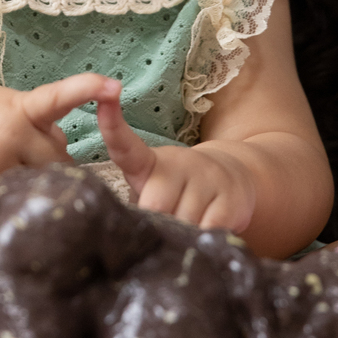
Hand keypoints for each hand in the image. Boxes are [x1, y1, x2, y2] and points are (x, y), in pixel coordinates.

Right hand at [0, 74, 120, 209]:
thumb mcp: (6, 107)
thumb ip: (40, 127)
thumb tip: (65, 162)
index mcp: (20, 108)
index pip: (58, 98)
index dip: (87, 89)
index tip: (113, 84)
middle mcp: (9, 132)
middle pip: (58, 165)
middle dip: (54, 170)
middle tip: (26, 164)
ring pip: (35, 190)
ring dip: (27, 189)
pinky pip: (6, 206)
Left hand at [96, 87, 256, 231]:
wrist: (232, 180)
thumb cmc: (177, 191)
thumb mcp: (152, 189)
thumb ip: (136, 203)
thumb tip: (122, 233)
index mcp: (150, 162)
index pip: (126, 144)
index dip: (112, 123)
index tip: (105, 98)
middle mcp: (179, 163)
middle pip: (155, 203)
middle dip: (156, 224)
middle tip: (162, 227)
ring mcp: (208, 178)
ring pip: (185, 222)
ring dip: (182, 236)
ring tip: (187, 226)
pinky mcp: (231, 198)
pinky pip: (210, 230)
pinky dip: (203, 240)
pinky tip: (205, 229)